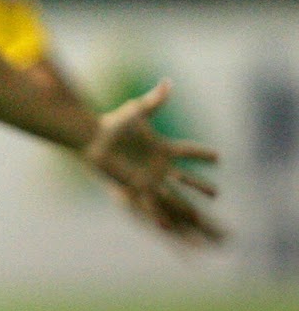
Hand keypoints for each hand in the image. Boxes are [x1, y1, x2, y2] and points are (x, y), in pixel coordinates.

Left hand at [84, 80, 223, 244]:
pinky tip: (167, 227)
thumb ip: (155, 100)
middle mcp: (158, 166)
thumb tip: (168, 83)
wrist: (93, 138)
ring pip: (173, 194)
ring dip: (186, 205)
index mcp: (162, 148)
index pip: (188, 151)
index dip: (202, 154)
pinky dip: (159, 214)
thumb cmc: (114, 123)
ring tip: (199, 216)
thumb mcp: (137, 111)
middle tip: (216, 193)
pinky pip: (151, 203)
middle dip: (201, 186)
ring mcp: (149, 178)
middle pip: (186, 179)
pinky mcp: (135, 186)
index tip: (218, 157)